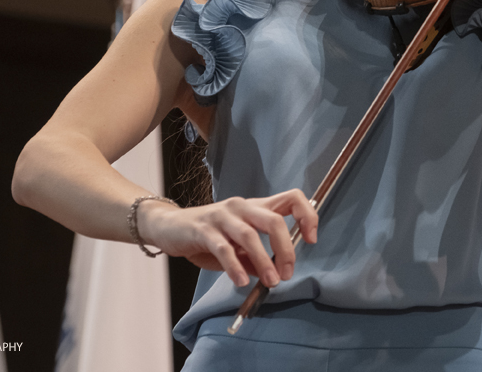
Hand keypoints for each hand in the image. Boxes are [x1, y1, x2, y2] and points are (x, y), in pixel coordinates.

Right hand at [137, 189, 317, 287]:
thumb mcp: (237, 247)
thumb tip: (274, 274)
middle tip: (287, 273)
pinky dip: (235, 266)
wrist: (170, 227)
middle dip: (285, 249)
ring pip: (250, 235)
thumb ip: (256, 258)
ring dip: (264, 261)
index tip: (311, 240)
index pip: (292, 198)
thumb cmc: (208, 236)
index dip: (307, 216)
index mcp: (256, 207)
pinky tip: (240, 281)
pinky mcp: (204, 229)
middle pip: (274, 220)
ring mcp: (223, 216)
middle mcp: (243, 206)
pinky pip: (224, 248)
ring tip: (271, 282)